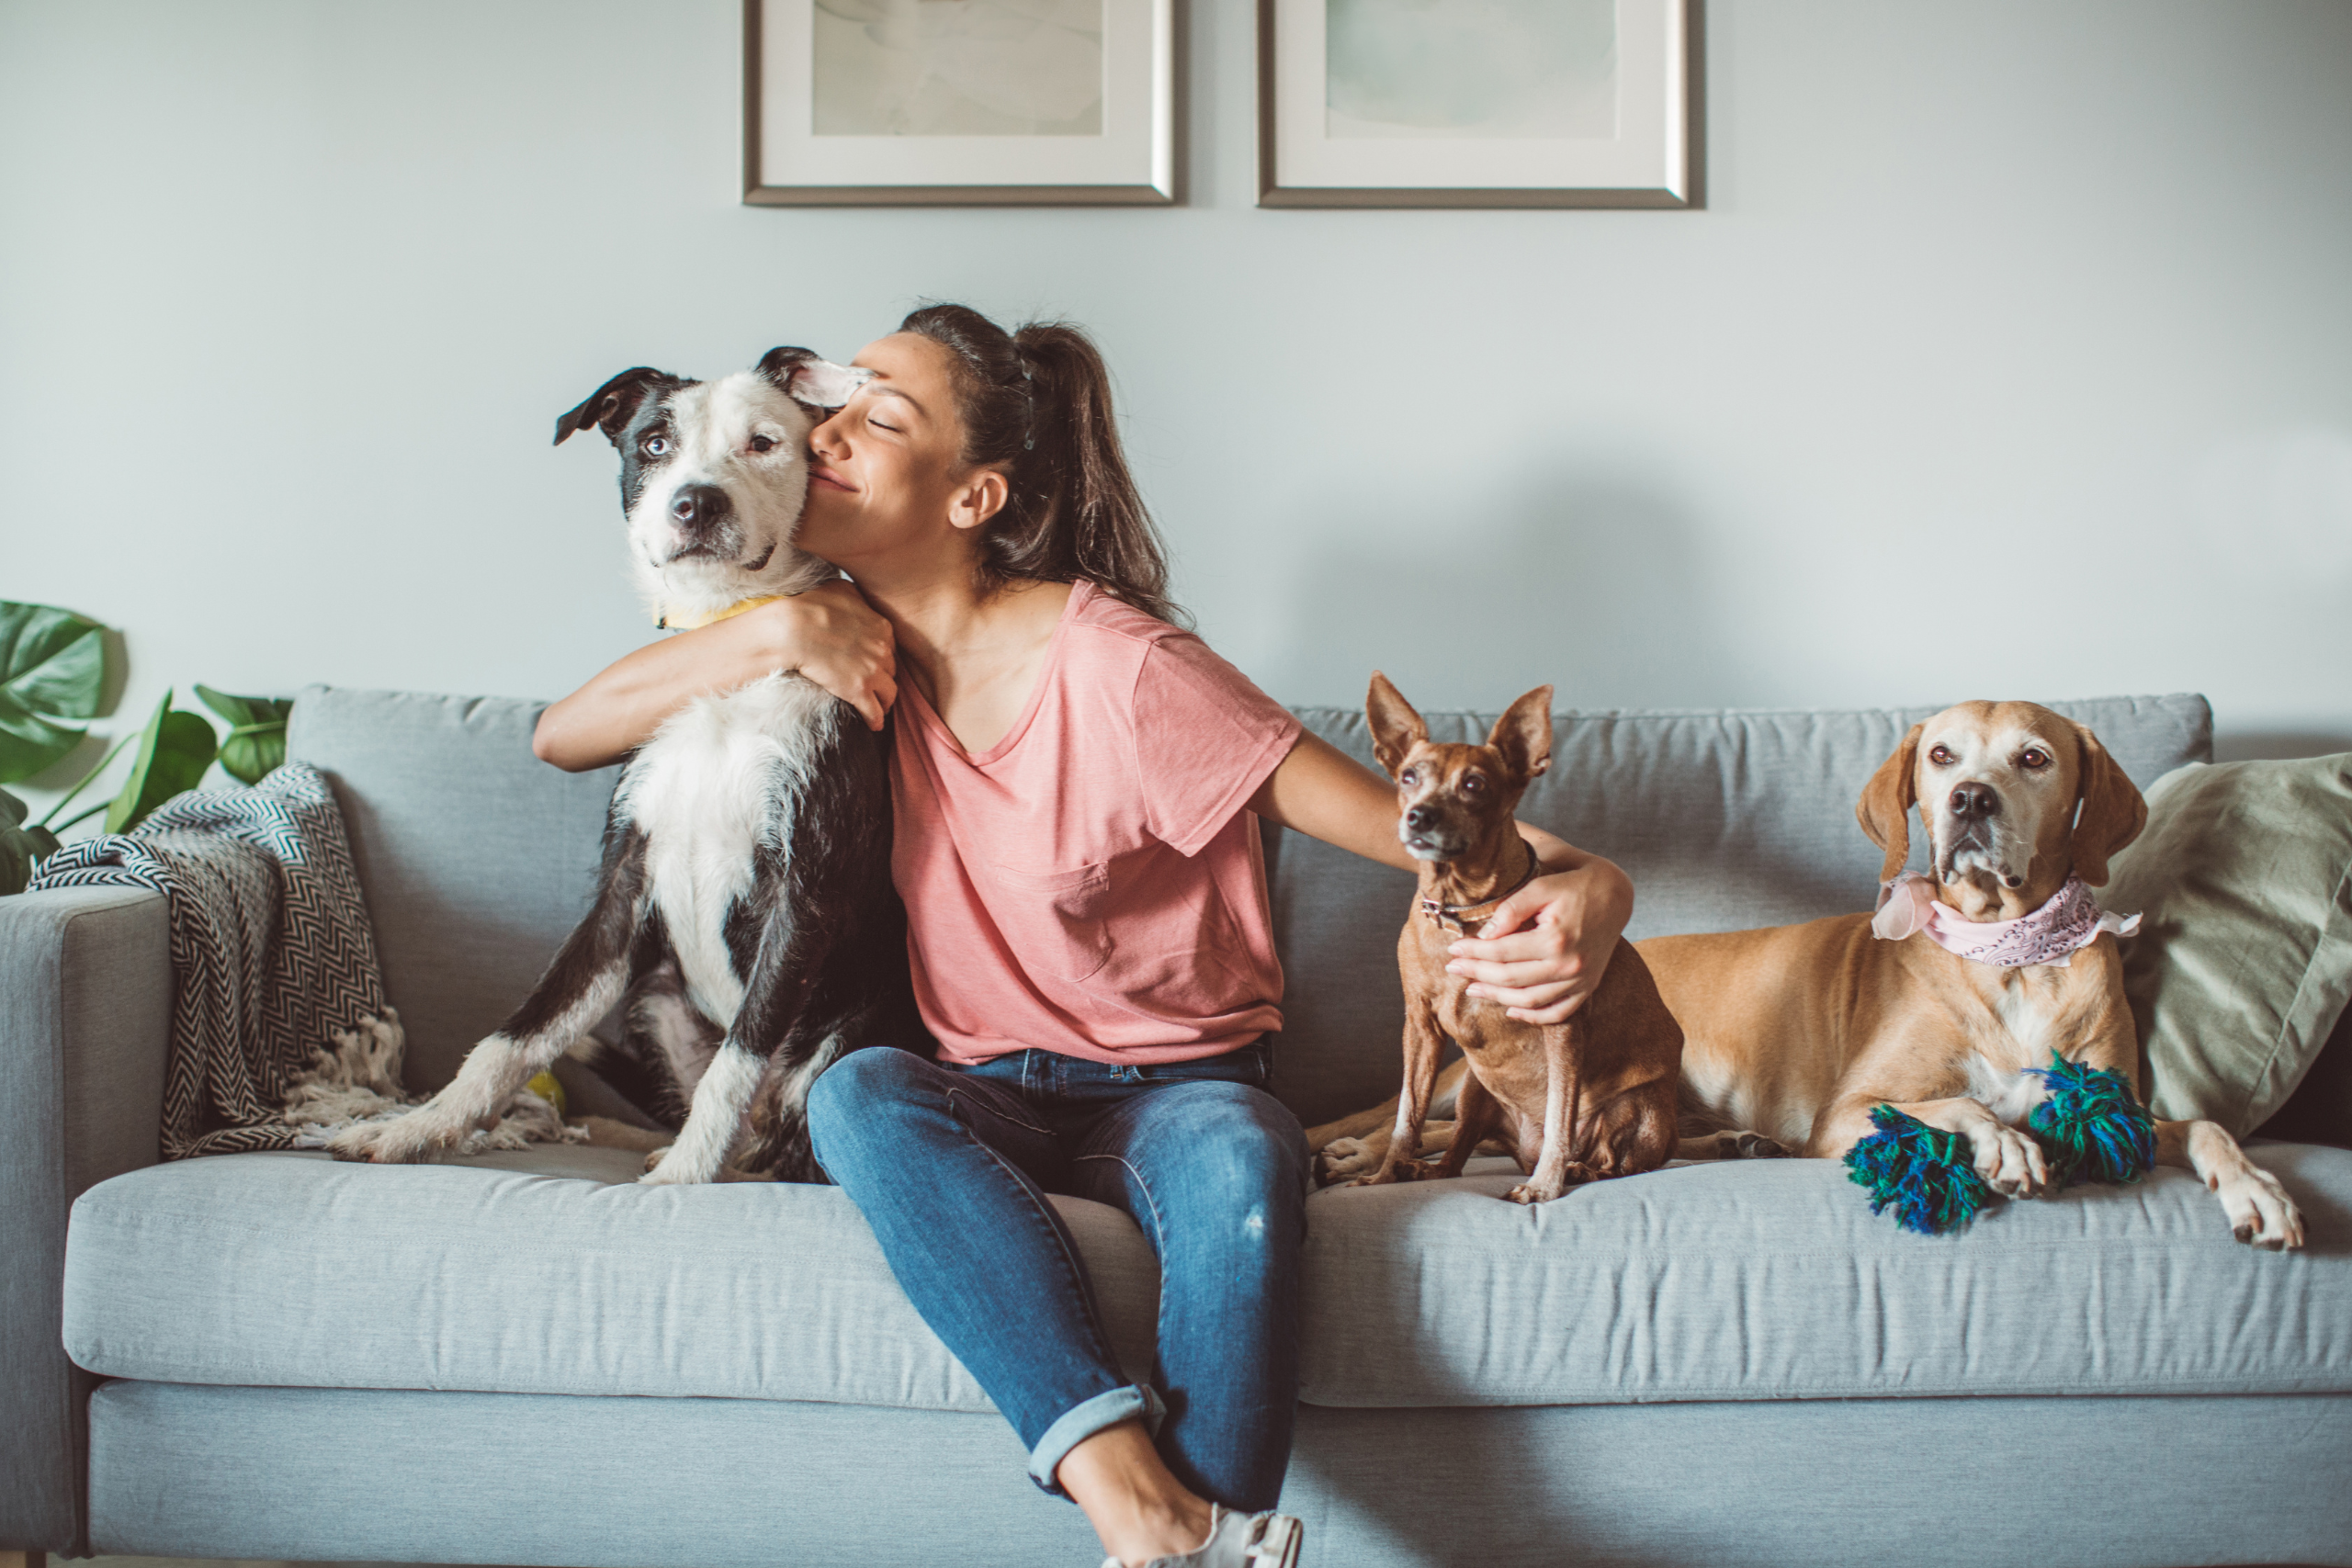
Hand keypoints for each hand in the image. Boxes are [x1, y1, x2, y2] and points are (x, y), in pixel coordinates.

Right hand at [754, 580, 895, 729]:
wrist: (793, 629)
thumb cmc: (811, 606)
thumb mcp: (841, 589)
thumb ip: (857, 597)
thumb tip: (858, 599)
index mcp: (882, 627)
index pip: (889, 646)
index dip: (880, 655)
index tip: (872, 662)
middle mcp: (883, 649)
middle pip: (891, 668)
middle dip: (883, 676)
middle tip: (873, 684)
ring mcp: (873, 672)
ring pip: (890, 692)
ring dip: (885, 700)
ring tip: (879, 706)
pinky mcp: (859, 691)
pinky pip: (875, 712)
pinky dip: (875, 719)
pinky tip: (873, 724)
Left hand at [1443, 856, 1632, 1024]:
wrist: (1616, 895)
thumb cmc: (1575, 885)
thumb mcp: (1541, 885)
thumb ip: (1511, 910)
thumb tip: (1484, 935)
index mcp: (1556, 938)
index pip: (1501, 951)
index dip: (1473, 952)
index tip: (1453, 950)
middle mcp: (1570, 965)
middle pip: (1511, 979)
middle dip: (1477, 975)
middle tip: (1453, 970)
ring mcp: (1581, 980)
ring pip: (1530, 1001)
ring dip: (1497, 998)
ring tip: (1473, 989)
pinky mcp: (1588, 987)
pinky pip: (1558, 1012)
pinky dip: (1533, 1017)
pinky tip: (1511, 1010)